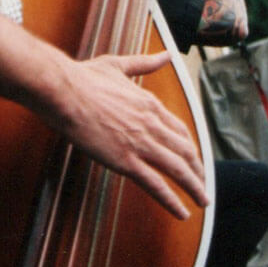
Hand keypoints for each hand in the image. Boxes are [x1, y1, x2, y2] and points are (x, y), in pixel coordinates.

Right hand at [53, 49, 208, 219]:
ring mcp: (140, 143)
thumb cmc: (84, 77)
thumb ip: (145, 63)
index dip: (190, 147)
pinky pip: (156, 185)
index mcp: (150, 104)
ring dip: (194, 188)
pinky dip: (172, 200)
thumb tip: (166, 54)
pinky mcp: (126, 161)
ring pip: (178, 170)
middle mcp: (152, 124)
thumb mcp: (119, 65)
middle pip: (186, 152)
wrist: (64, 91)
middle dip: (198, 171)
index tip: (194, 158)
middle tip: (203, 185)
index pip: (180, 130)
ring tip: (202, 201)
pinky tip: (181, 212)